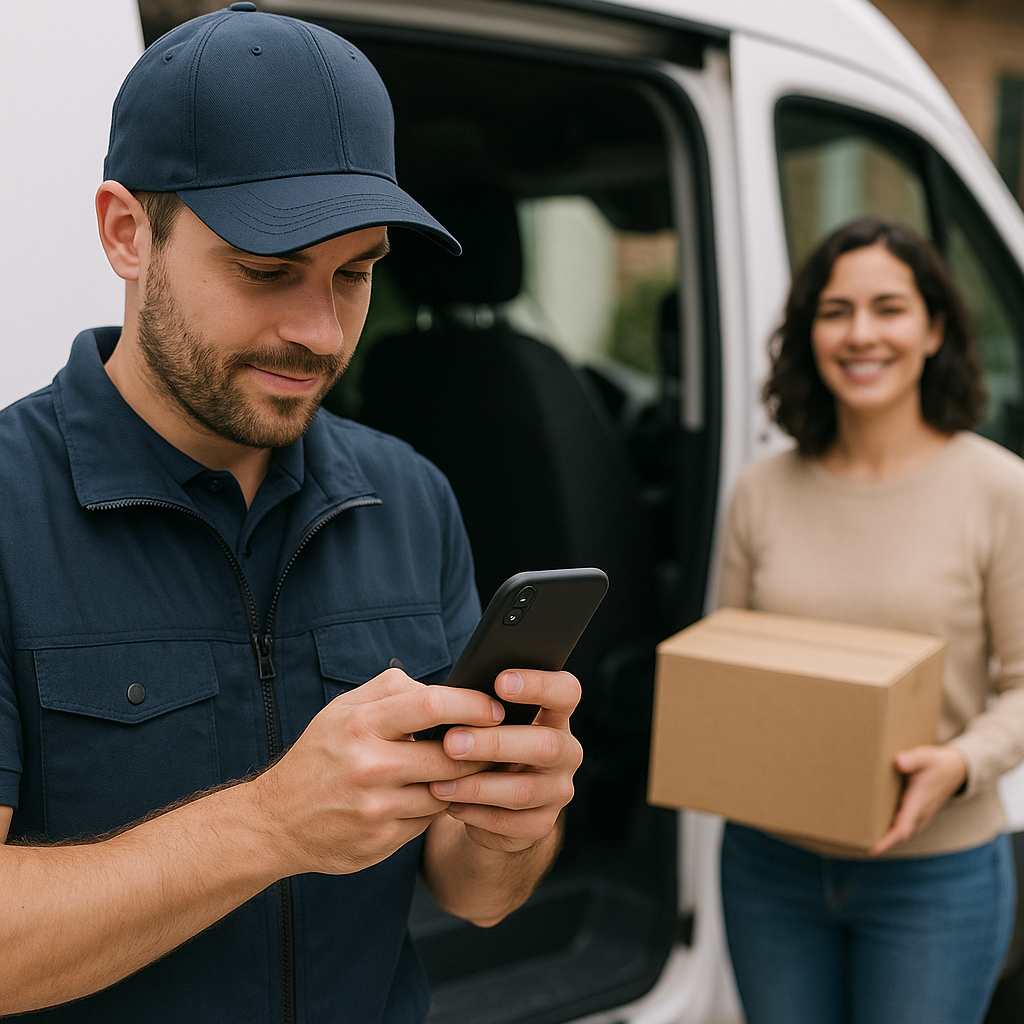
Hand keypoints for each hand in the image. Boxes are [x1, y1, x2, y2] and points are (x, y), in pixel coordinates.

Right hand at [249, 668, 503, 875]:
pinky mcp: (382, 839)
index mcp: (362, 724)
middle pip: (451, 754)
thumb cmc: (319, 756)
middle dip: (483, 749)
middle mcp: (370, 765)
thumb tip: (440, 686)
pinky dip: (439, 805)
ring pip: (447, 790)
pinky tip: (438, 795)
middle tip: (501, 743)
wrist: (276, 821)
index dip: (473, 705)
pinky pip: (430, 819)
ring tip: (476, 769)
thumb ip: (390, 690)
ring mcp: (377, 807)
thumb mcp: (342, 710)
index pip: (432, 705)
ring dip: (466, 780)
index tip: (494, 708)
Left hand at [427, 669, 582, 852]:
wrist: (492, 799)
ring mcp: (558, 791)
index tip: (500, 681)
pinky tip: (449, 804)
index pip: (566, 692)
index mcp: (556, 715)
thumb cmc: (484, 741)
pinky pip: (510, 823)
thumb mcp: (488, 721)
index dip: (539, 684)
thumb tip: (449, 697)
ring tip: (438, 782)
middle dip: (495, 743)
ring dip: (476, 786)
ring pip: (523, 790)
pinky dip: (475, 814)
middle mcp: (566, 751)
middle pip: (545, 745)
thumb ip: (482, 707)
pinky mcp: (542, 824)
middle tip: (451, 742)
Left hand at [870, 745, 966, 854]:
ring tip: (861, 838)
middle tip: (857, 844)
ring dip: (885, 836)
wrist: (957, 770)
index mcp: (919, 803)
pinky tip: (875, 823)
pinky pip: (903, 824)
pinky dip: (891, 828)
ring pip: (901, 830)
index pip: (903, 828)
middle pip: (899, 834)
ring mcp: (920, 815)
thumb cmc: (937, 763)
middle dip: (881, 841)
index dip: (887, 840)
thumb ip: (913, 759)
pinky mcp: (918, 812)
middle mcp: (920, 813)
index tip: (872, 849)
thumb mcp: (926, 757)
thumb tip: (898, 762)